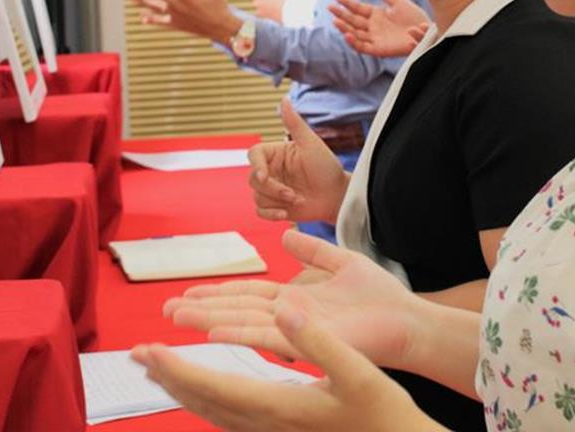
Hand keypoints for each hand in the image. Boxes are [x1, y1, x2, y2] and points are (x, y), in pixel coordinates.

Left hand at [132, 303, 438, 431]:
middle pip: (205, 403)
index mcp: (281, 408)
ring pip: (213, 415)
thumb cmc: (384, 414)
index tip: (151, 349)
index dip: (179, 368)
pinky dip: (206, 403)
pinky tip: (204, 395)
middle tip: (137, 356)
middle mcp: (268, 426)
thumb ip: (319, 341)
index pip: (216, 387)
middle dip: (169, 377)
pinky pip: (229, 421)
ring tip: (158, 372)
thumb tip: (285, 307)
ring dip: (183, 391)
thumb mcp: (358, 373)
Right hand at [164, 229, 419, 370]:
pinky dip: (242, 333)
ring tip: (178, 319)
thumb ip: (313, 248)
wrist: (408, 319)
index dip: (217, 293)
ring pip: (245, 323)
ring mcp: (298, 330)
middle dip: (201, 309)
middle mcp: (289, 317)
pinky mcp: (310, 340)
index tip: (187, 294)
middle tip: (166, 311)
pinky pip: (270, 336)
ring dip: (210, 320)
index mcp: (294, 299)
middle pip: (237, 309)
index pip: (247, 294)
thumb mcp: (340, 260)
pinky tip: (216, 332)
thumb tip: (287, 233)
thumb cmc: (381, 297)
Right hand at [247, 100, 348, 222]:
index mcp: (276, 153)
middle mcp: (271, 170)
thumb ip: (294, 123)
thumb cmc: (327, 168)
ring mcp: (272, 189)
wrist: (338, 197)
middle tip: (292, 193)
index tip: (264, 175)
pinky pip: (260, 212)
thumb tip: (283, 99)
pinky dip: (271, 215)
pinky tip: (285, 214)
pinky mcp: (275, 206)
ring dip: (275, 202)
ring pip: (257, 197)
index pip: (253, 155)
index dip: (255, 165)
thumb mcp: (311, 143)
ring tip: (297, 200)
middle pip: (252, 179)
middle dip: (271, 188)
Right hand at [328, 0, 430, 57]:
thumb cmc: (414, 16)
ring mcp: (375, 38)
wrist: (427, 30)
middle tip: (330, 7)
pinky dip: (354, 43)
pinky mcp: (379, 49)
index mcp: (376, 14)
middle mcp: (373, 26)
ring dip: (344, 28)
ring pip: (355, 34)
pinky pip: (363, 47)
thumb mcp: (398, 2)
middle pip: (352, 21)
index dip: (347, 3)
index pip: (357, 8)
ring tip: (336, 20)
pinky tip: (347, 35)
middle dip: (341, 14)